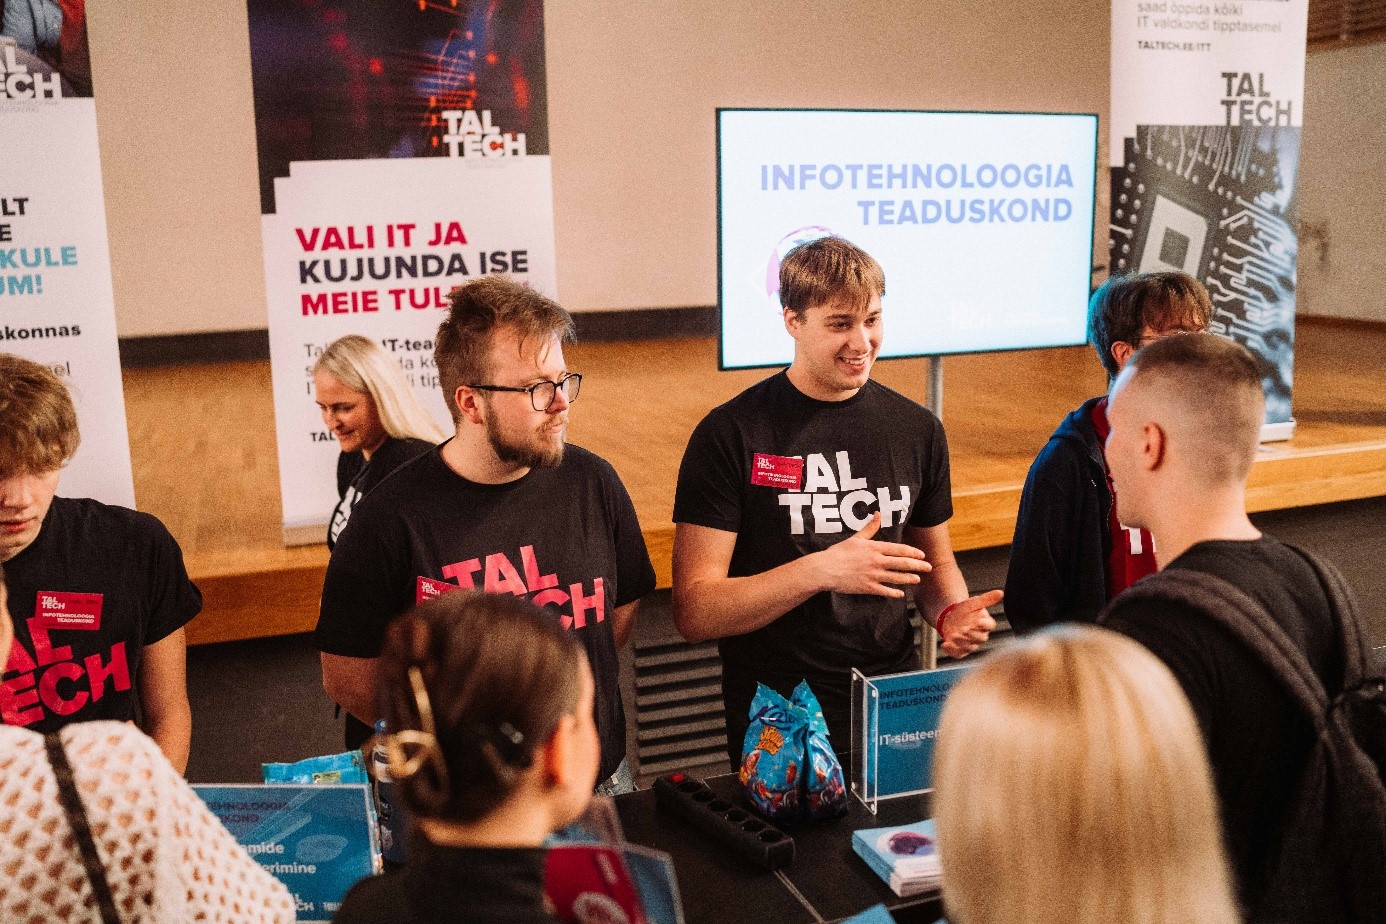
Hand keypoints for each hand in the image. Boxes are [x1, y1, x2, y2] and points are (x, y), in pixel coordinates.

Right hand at [813, 512, 931, 597]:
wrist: (825, 569)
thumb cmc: (839, 552)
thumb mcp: (856, 538)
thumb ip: (869, 528)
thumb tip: (878, 513)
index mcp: (875, 548)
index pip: (899, 549)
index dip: (913, 552)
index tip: (922, 555)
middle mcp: (877, 561)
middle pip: (902, 563)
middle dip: (918, 566)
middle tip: (929, 567)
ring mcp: (873, 575)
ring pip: (897, 578)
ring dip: (910, 578)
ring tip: (918, 579)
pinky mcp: (868, 588)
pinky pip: (885, 591)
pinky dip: (894, 593)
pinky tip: (901, 594)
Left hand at [938, 589, 1003, 658]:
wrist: (951, 616)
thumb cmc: (966, 609)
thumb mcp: (974, 602)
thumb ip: (987, 599)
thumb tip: (1001, 592)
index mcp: (985, 624)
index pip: (990, 625)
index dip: (984, 624)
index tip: (978, 620)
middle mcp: (979, 636)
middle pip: (980, 639)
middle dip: (972, 635)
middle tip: (964, 629)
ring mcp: (969, 644)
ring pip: (969, 648)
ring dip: (961, 643)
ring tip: (953, 635)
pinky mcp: (959, 650)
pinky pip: (958, 654)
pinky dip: (951, 651)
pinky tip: (944, 644)